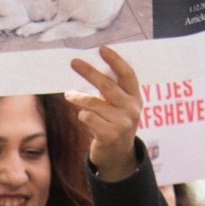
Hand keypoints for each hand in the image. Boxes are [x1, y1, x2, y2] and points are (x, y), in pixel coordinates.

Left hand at [66, 46, 142, 181]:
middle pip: (107, 86)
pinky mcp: (110, 135)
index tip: (101, 49)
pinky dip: (82, 116)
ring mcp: (122, 123)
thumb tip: (88, 68)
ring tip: (68, 95)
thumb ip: (111, 90)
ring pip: (93, 103)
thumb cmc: (114, 124)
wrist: (118, 156)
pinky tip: (84, 118)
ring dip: (78, 98)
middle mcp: (132, 109)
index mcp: (136, 98)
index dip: (115, 60)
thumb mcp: (119, 106)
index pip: (127, 75)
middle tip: (73, 62)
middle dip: (89, 72)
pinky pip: (88, 118)